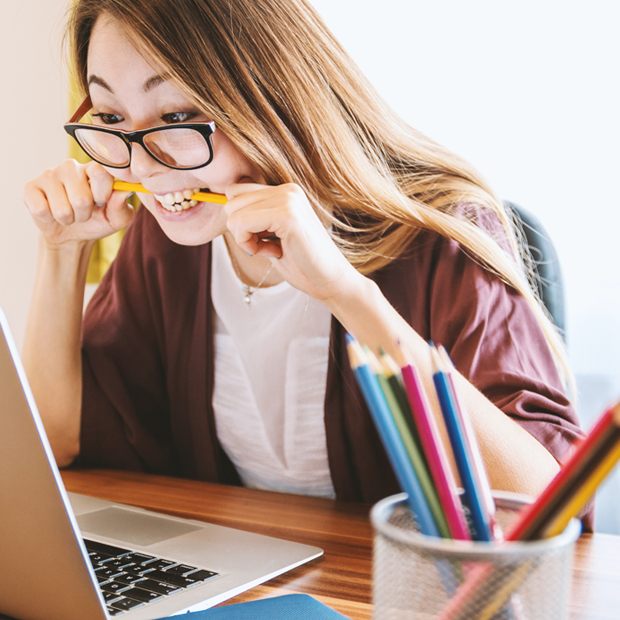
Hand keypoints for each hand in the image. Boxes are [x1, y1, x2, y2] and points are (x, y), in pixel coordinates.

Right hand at [23, 159, 134, 247]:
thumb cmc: (97, 221)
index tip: (101, 202)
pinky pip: (41, 210)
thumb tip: (122, 192)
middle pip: (81, 198)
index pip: (100, 173)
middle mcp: (71, 167)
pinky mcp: (30, 187)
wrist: (72, 234)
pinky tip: (51, 213)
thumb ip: (122, 206)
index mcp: (93, 169)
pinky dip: (49, 219)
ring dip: (68, 219)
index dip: (103, 193)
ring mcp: (49, 174)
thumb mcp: (116, 219)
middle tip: (83, 213)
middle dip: (84, 214)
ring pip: (62, 209)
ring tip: (68, 214)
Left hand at [224, 181, 364, 303]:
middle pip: (231, 201)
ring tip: (272, 249)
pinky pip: (242, 224)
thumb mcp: (272, 234)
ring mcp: (288, 199)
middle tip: (266, 246)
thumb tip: (224, 204)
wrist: (330, 281)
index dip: (240, 220)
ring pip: (233, 213)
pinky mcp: (287, 215)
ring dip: (245, 239)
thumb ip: (254, 217)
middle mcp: (287, 189)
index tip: (262, 239)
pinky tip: (273, 252)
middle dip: (240, 230)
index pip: (236, 192)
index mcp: (285, 191)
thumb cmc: (301, 263)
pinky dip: (249, 244)